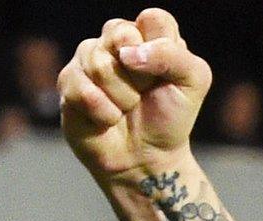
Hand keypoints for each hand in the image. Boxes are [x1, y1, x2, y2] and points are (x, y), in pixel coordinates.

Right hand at [59, 8, 211, 182]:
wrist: (146, 158)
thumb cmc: (170, 117)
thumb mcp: (193, 82)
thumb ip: (173, 56)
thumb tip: (128, 54)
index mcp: (149, 33)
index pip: (152, 18)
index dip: (159, 49)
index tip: (164, 76)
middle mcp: (117, 40)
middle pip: (120, 34)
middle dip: (139, 75)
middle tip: (144, 93)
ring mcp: (89, 58)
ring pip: (99, 63)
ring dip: (122, 97)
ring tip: (127, 108)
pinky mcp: (69, 82)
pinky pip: (82, 89)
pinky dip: (103, 112)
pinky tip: (108, 119)